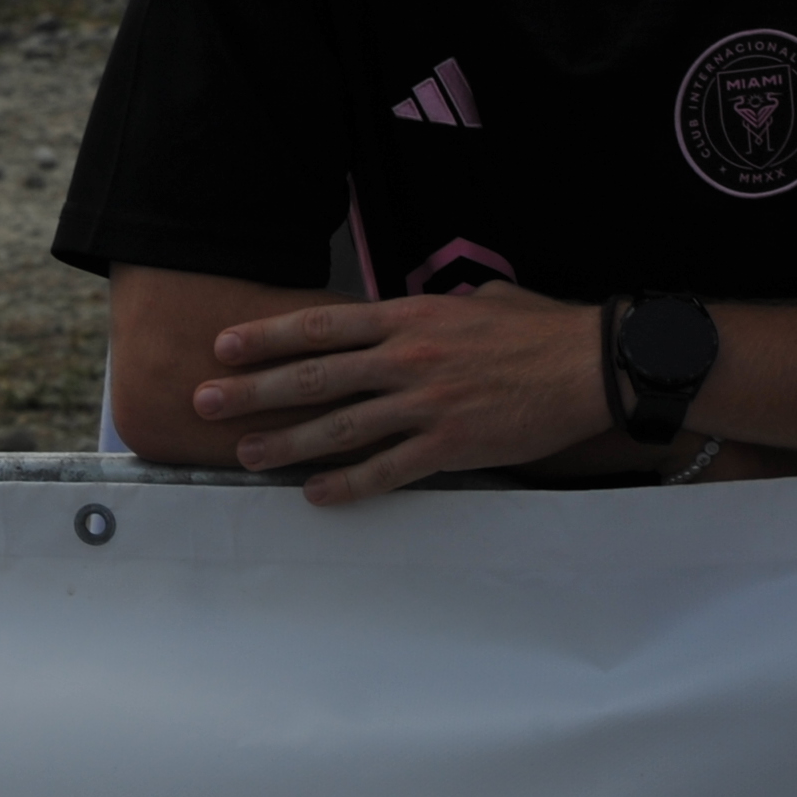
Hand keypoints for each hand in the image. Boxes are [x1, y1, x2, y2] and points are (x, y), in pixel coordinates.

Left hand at [192, 286, 619, 504]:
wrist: (591, 365)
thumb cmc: (538, 330)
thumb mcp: (477, 302)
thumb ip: (432, 313)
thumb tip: (410, 318)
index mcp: (411, 318)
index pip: (323, 326)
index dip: (268, 337)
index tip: (225, 345)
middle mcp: (408, 359)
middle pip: (313, 377)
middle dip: (252, 392)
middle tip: (204, 403)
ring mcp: (425, 405)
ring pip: (338, 428)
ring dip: (285, 444)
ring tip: (245, 457)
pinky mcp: (449, 446)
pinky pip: (385, 471)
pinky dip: (347, 485)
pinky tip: (314, 495)